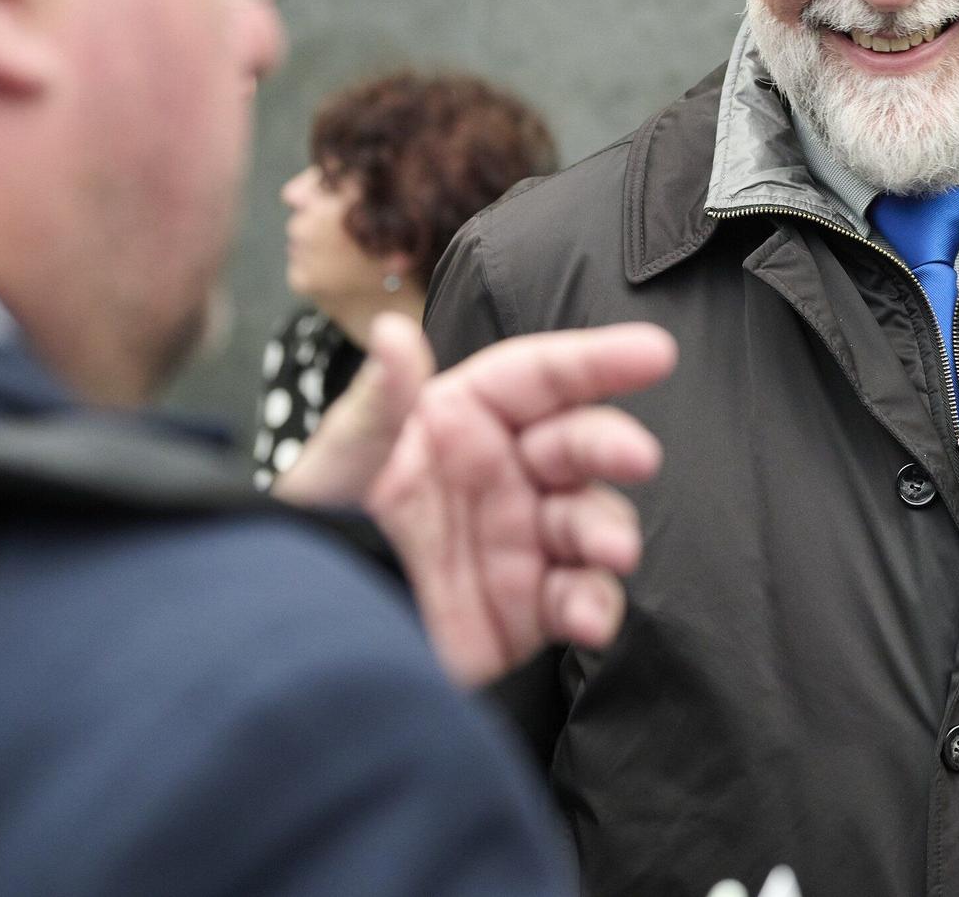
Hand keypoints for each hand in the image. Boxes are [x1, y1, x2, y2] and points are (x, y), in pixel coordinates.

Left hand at [283, 313, 675, 685]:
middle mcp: (506, 473)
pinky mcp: (526, 607)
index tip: (655, 352)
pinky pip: (578, 598)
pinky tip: (586, 615)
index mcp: (466, 418)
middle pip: (580, 444)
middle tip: (638, 457)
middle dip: (614, 446)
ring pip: (590, 521)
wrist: (303, 624)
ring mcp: (522, 540)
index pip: (542, 378)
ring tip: (611, 550)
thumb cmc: (314, 525)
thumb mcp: (342, 457)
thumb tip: (393, 333)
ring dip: (610, 531)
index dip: (599, 361)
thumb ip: (379, 401)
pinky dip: (594, 605)